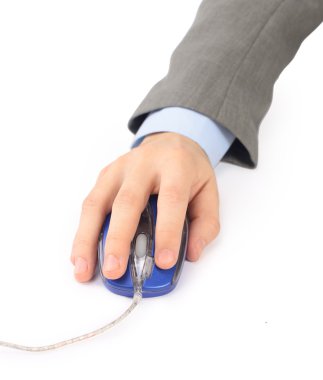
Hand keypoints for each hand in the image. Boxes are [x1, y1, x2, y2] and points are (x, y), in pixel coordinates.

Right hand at [70, 132, 220, 281]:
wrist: (171, 141)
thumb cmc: (188, 170)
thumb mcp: (209, 191)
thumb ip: (206, 224)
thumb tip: (190, 254)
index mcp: (175, 167)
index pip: (171, 200)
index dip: (167, 232)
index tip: (164, 262)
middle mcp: (143, 165)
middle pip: (127, 201)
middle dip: (118, 239)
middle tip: (114, 271)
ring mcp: (119, 169)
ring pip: (97, 203)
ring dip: (87, 239)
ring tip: (83, 270)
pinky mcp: (104, 175)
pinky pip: (90, 204)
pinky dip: (83, 232)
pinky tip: (81, 254)